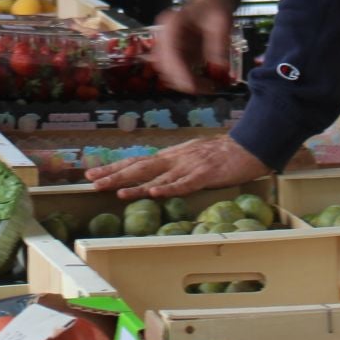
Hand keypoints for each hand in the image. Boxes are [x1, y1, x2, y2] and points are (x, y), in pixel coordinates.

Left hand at [86, 135, 272, 199]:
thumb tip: (154, 176)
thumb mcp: (192, 157)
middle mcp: (175, 158)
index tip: (93, 173)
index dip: (114, 168)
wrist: (248, 146)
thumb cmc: (221, 154)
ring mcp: (188, 165)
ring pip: (157, 175)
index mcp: (171, 155)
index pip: (137, 161)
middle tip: (92, 181)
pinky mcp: (204, 174)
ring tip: (114, 191)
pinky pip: (184, 183)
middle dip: (114, 174)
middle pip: (139, 167)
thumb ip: (174, 165)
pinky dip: (168, 188)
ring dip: (135, 184)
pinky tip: (154, 193)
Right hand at [153, 0, 238, 93]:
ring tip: (206, 86)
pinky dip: (186, 79)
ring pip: (166, 71)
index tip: (194, 87)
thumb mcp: (221, 23)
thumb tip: (219, 66)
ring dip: (183, 82)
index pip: (170, 53)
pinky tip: (201, 82)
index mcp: (173, 24)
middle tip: (207, 88)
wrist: (213, 1)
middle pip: (164, 65)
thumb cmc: (216, 8)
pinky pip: (174, 70)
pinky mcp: (173, 52)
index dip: (180, 72)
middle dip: (183, 81)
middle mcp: (165, 35)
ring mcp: (167, 44)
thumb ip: (218, 44)